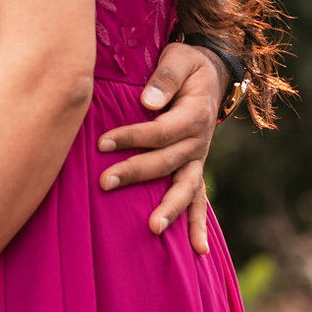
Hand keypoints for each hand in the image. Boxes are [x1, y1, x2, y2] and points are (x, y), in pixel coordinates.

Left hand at [95, 41, 222, 252]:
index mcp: (194, 114)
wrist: (210, 74)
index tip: (101, 143)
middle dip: (136, 173)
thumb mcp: (178, 59)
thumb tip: (147, 102)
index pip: (160, 131)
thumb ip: (164, 79)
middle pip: (167, 162)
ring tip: (154, 228)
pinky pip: (199, 200)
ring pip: (186, 188)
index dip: (132, 137)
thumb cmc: (186, 65)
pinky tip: (199, 251)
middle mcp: (199, 141)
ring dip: (171, 210)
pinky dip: (199, 225)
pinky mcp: (194, 169)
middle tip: (104, 183)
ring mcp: (198, 159)